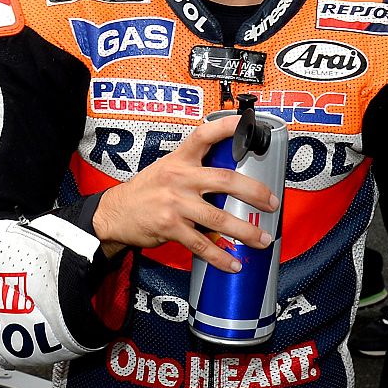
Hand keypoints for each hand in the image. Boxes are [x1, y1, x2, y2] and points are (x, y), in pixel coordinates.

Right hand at [91, 114, 277, 272]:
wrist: (115, 213)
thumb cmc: (146, 191)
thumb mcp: (166, 168)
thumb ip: (194, 169)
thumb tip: (232, 178)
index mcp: (179, 159)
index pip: (204, 135)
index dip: (227, 127)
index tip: (247, 124)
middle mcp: (178, 178)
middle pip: (225, 180)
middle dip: (255, 193)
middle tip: (272, 203)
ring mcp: (174, 203)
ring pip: (219, 217)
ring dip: (245, 231)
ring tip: (261, 239)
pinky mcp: (170, 227)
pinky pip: (202, 244)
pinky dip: (220, 257)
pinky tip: (233, 263)